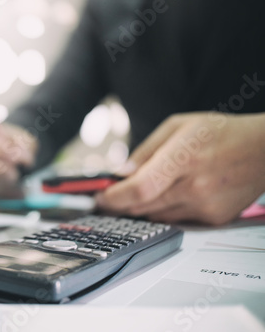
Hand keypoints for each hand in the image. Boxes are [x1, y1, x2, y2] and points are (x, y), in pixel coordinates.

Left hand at [95, 112, 264, 224]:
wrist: (264, 151)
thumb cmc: (221, 133)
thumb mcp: (178, 126)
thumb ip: (145, 151)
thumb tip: (120, 174)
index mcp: (184, 157)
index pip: (139, 188)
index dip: (113, 197)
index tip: (97, 197)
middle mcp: (195, 186)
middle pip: (142, 207)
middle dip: (117, 205)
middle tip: (104, 199)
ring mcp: (205, 206)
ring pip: (155, 216)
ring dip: (137, 208)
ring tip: (132, 194)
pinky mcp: (212, 219)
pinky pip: (174, 220)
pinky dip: (161, 210)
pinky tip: (164, 196)